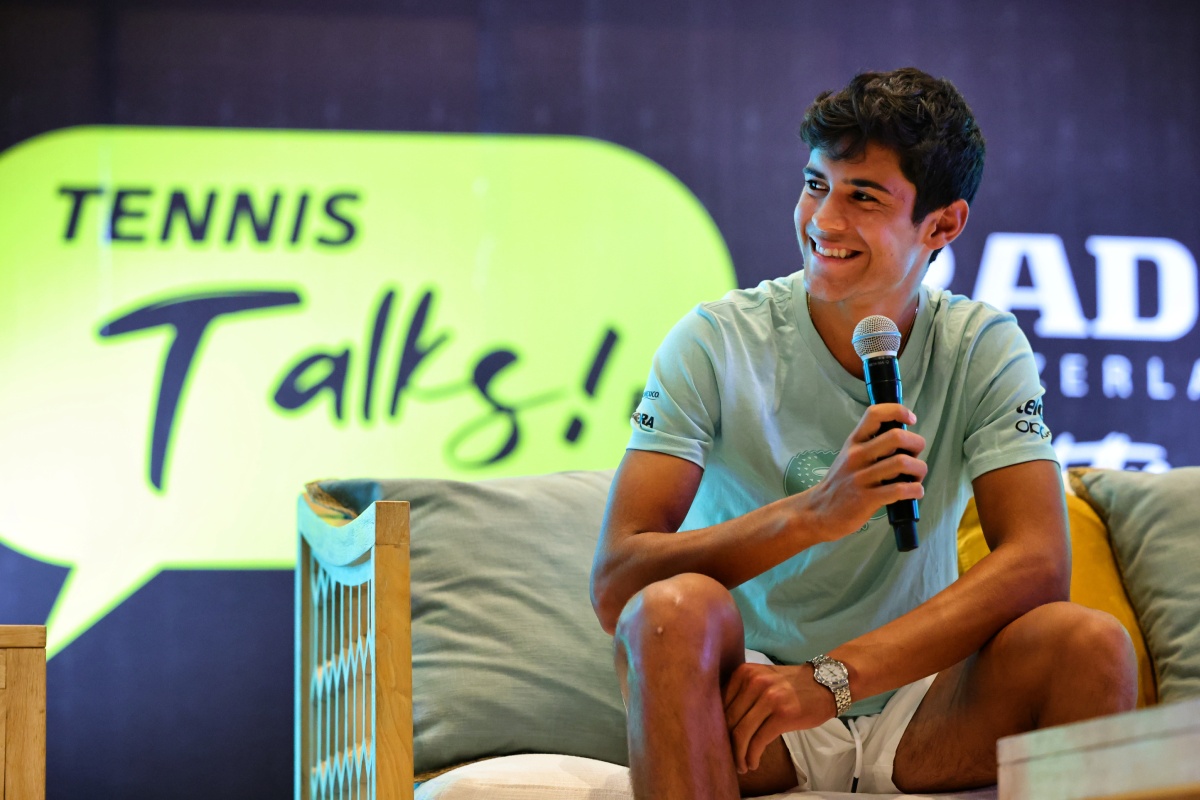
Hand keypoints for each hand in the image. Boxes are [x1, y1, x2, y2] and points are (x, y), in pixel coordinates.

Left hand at [723, 662, 834, 773]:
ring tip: (741, 765)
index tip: (720, 742)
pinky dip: (752, 756)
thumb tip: (721, 723)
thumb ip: (742, 693)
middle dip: (726, 744)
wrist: (826, 684)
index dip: (716, 727)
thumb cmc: (792, 686)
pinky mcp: (783, 715)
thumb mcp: (762, 679)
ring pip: (741, 733)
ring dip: (738, 755)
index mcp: (744, 672)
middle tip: (730, 758)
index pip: (720, 704)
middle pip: (729, 720)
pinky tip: (753, 763)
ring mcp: (769, 697)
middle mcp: (754, 681)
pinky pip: (759, 741)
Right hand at [799, 403, 926, 540]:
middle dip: (917, 444)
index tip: (910, 420)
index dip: (898, 411)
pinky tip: (915, 492)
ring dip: (919, 469)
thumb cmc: (840, 484)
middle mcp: (857, 456)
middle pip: (897, 437)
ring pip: (903, 463)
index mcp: (854, 442)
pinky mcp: (867, 499)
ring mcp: (861, 477)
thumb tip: (905, 441)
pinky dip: (916, 490)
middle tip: (916, 455)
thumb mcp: (848, 457)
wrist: (818, 512)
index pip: (875, 414)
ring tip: (916, 477)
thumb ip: (871, 446)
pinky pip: (900, 489)